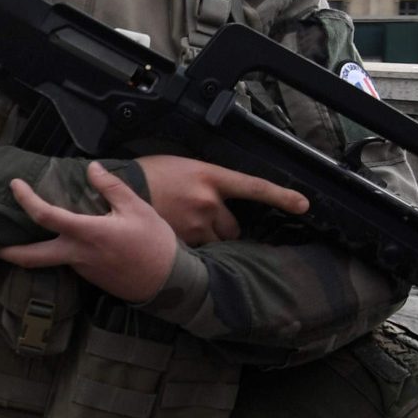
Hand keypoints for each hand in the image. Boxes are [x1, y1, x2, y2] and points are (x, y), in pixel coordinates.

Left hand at [0, 162, 179, 302]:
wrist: (171, 284)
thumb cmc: (156, 244)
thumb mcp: (137, 209)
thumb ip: (111, 187)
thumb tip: (90, 168)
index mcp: (87, 234)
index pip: (45, 216)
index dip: (25, 199)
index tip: (14, 185)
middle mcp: (76, 255)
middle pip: (29, 259)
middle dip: (4, 252)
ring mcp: (80, 270)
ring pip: (47, 261)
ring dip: (29, 250)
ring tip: (15, 234)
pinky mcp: (88, 278)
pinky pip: (66, 262)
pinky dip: (55, 252)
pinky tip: (55, 240)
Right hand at [133, 155, 308, 246]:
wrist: (114, 190)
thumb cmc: (144, 174)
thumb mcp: (179, 166)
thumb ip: (203, 181)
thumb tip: (214, 194)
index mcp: (210, 176)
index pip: (254, 187)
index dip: (282, 196)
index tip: (303, 204)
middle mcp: (208, 201)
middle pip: (233, 226)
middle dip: (223, 228)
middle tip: (203, 223)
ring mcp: (196, 223)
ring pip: (216, 241)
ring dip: (208, 240)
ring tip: (186, 232)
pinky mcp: (182, 241)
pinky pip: (197, 251)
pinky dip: (190, 249)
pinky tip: (176, 240)